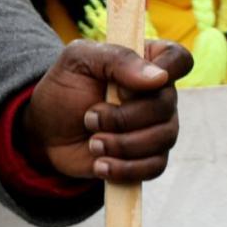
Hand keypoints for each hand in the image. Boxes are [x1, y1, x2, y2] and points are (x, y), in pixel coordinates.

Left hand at [23, 38, 190, 183]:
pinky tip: (100, 164)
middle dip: (122, 117)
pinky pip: (155, 166)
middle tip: (90, 117)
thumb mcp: (78, 60)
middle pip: (167, 105)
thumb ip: (116, 58)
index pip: (178, 59)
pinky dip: (125, 168)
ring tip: (93, 142)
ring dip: (121, 144)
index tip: (124, 86)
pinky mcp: (150, 156)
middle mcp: (159, 93)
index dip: (163, 72)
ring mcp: (157, 126)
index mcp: (145, 60)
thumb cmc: (65, 87)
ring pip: (163, 138)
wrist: (48, 131)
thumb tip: (159, 78)